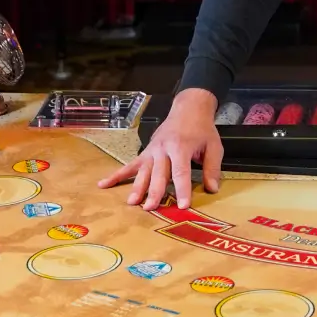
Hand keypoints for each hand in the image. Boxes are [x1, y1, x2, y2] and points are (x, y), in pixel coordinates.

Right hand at [97, 89, 223, 210]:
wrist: (188, 109)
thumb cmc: (201, 129)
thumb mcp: (213, 146)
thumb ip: (212, 168)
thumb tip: (212, 189)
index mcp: (181, 147)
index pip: (181, 172)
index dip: (182, 189)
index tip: (183, 205)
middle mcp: (163, 149)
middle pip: (158, 173)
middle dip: (154, 191)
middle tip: (151, 208)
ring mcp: (152, 151)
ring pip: (143, 171)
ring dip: (137, 187)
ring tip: (132, 202)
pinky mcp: (145, 152)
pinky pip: (130, 165)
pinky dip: (116, 175)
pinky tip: (103, 184)